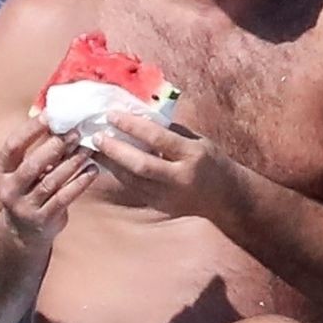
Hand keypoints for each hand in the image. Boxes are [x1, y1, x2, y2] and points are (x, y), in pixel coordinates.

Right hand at [0, 115, 95, 245]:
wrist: (24, 231)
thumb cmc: (30, 187)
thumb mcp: (23, 169)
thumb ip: (38, 147)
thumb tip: (59, 116)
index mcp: (1, 170)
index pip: (13, 146)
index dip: (31, 130)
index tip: (50, 115)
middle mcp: (9, 189)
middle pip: (32, 165)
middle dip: (55, 147)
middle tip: (76, 132)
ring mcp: (25, 206)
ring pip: (51, 181)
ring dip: (72, 163)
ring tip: (89, 148)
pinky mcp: (43, 219)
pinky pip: (64, 198)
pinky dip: (80, 183)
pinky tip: (93, 170)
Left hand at [94, 113, 240, 219]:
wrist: (226, 197)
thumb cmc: (211, 161)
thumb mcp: (198, 141)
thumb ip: (171, 131)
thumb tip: (140, 117)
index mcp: (193, 154)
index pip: (158, 138)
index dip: (132, 126)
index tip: (112, 115)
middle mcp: (180, 177)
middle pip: (141, 164)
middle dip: (115, 150)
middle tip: (97, 136)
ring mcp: (170, 195)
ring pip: (132, 180)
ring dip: (111, 164)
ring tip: (95, 150)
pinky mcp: (161, 206)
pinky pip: (135, 189)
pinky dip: (120, 175)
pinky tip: (109, 164)